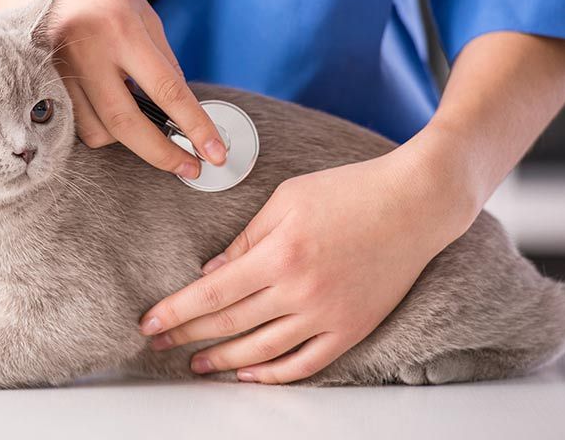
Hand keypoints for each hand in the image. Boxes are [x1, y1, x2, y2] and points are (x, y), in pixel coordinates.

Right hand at [44, 0, 226, 176]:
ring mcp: (58, 69)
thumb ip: (163, 64)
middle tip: (189, 168)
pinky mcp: (40, 83)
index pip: (166, 90)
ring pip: (97, 131)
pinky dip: (100, 127)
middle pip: (126, 124)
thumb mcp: (144, 16)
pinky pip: (76, 124)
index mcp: (121, 28)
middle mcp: (87, 51)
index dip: (195, 127)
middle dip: (162, 154)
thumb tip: (184, 114)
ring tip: (139, 121)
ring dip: (126, 139)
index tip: (214, 154)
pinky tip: (108, 109)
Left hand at [138, 146, 477, 383]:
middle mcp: (301, 290)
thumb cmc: (350, 191)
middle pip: (230, 324)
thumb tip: (211, 274)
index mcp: (280, 254)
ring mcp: (328, 314)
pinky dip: (274, 374)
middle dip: (188, 335)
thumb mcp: (286, 200)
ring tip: (197, 364)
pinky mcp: (352, 328)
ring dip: (224, 361)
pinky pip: (306, 363)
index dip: (177, 311)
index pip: (213, 293)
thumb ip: (245, 239)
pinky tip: (250, 374)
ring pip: (263, 350)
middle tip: (160, 343)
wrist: (415, 203)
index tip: (149, 323)